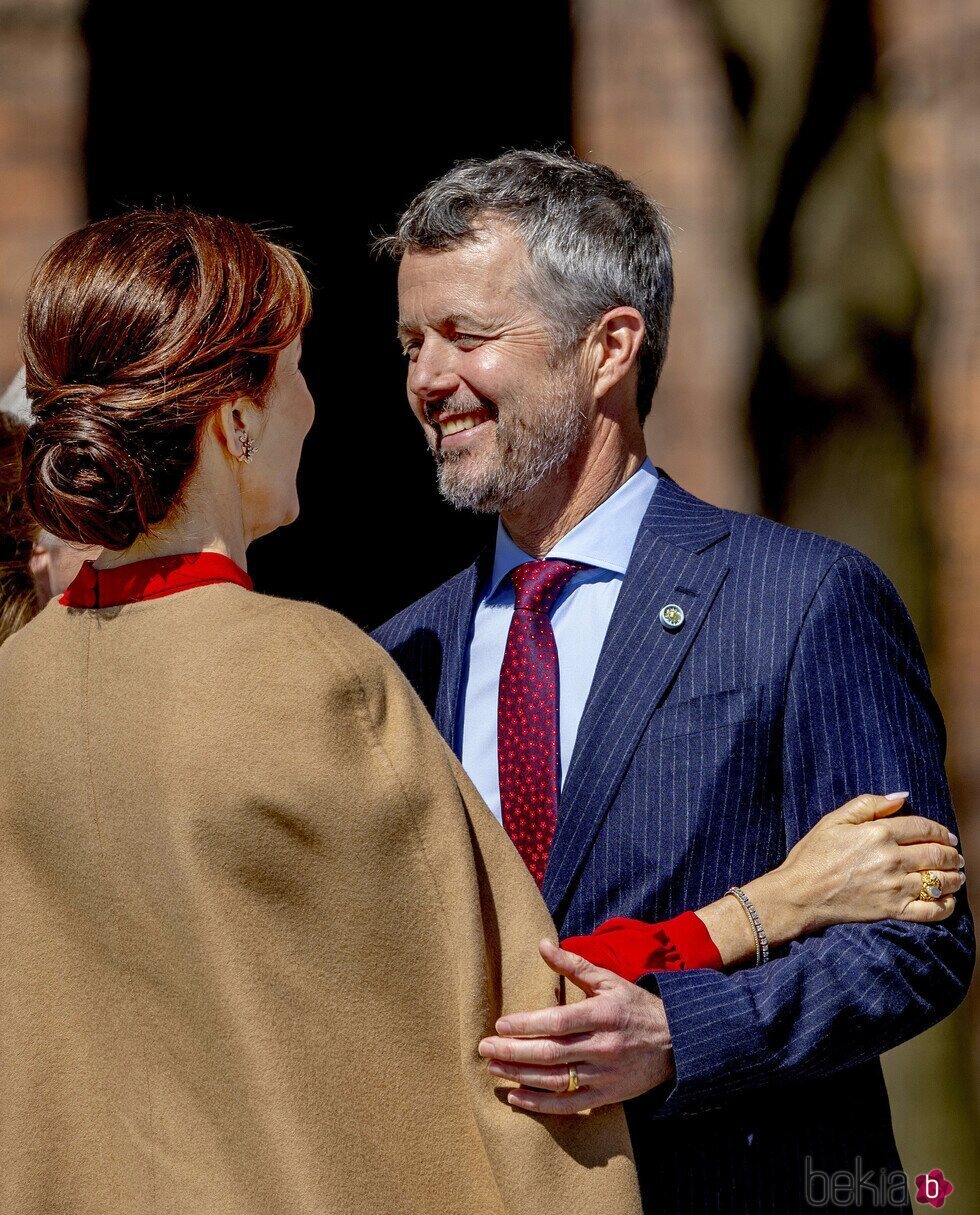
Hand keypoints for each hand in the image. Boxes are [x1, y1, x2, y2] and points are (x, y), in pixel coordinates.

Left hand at [477, 938, 673, 1113]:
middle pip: (551, 1053)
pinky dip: (540, 1104)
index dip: (527, 1025)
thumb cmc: (636, 1006)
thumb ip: (573, 965)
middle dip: (513, 1053)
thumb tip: (542, 945)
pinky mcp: (607, 1097)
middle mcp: (603, 1047)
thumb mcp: (609, 980)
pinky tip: (516, 1098)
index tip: (500, 1025)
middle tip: (484, 1048)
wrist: (676, 1043)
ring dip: (520, 1076)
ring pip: (555, 1080)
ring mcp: (605, 1075)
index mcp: (603, 1015)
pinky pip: (568, 1105)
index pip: (558, 1022)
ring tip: (493, 1069)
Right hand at [762, 793, 964, 936]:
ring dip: (953, 878)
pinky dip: (945, 907)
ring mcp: (893, 887)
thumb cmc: (813, 855)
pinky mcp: (892, 910)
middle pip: (936, 854)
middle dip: (952, 854)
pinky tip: (947, 901)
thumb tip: (902, 796)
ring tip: (956, 876)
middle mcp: (891, 859)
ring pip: (938, 881)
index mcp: (878, 833)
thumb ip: (869, 804)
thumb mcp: (834, 820)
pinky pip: (930, 911)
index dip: (940, 831)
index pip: (922, 828)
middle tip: (956, 856)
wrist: (799, 894)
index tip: (948, 836)